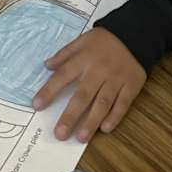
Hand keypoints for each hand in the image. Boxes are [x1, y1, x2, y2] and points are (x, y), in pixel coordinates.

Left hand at [31, 27, 145, 142]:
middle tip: (60, 134)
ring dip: (92, 121)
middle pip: (83, 95)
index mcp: (84, 59)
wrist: (134, 34)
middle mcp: (99, 70)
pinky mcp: (132, 85)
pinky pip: (123, 103)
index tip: (37, 105)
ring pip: (103, 103)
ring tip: (81, 137)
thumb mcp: (81, 41)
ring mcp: (116, 79)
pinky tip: (105, 129)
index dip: (49, 91)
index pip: (63, 76)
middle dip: (70, 115)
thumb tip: (46, 66)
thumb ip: (64, 54)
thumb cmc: (103, 40)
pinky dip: (115, 117)